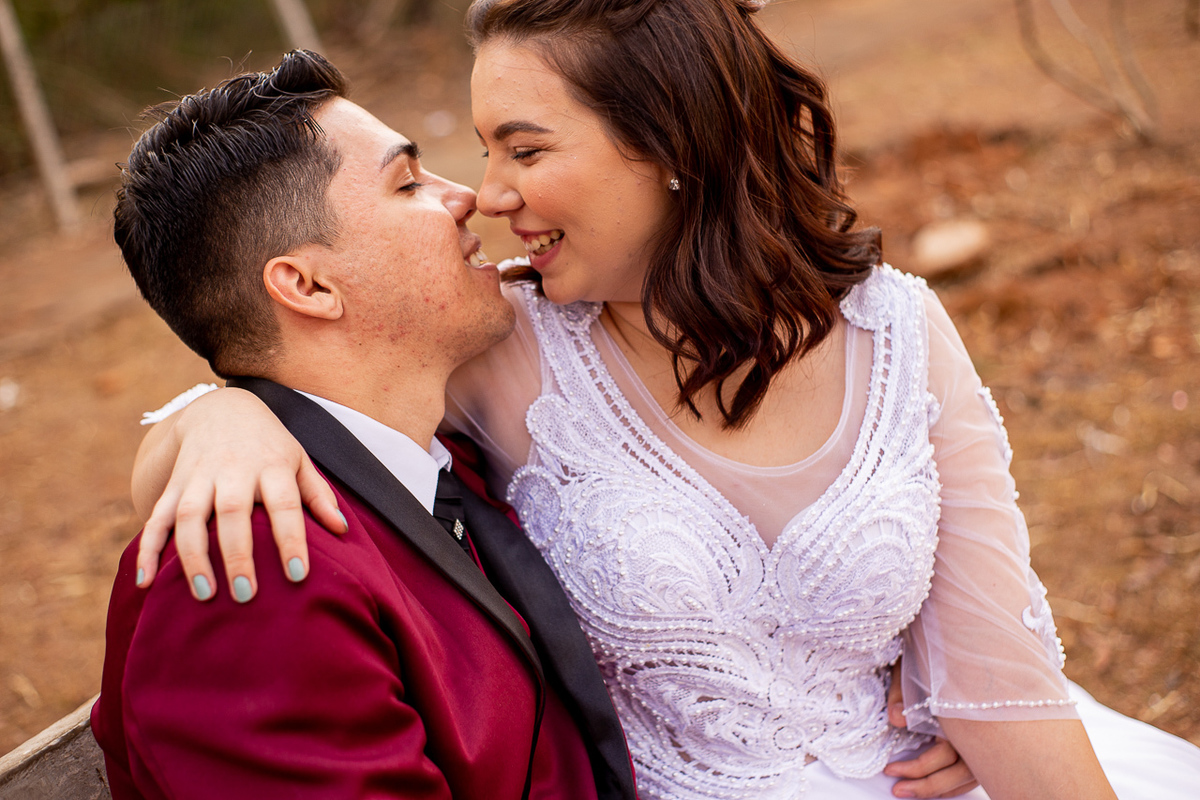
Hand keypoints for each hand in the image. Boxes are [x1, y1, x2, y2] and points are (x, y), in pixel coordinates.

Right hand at [134, 388, 346, 601]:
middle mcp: (234, 470)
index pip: (285, 504)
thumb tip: (343, 530)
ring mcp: (198, 476)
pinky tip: (145, 581)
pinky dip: (148, 548)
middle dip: (237, 554)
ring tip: (204, 595)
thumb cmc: (269, 446)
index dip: (291, 538)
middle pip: (233, 511)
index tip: (298, 574)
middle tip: (246, 595)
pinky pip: (157, 517)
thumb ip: (318, 495)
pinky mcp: (173, 484)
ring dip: (193, 556)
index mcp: (271, 465)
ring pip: (189, 515)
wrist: (222, 410)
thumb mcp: (299, 461)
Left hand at [883, 661, 979, 797]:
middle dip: (926, 786)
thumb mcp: (912, 668)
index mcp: (962, 714)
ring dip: (940, 788)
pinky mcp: (987, 737)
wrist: (960, 637)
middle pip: (959, 773)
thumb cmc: (934, 654)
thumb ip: (902, 694)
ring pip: (970, 775)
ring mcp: (987, 735)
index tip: (889, 769)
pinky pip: (977, 771)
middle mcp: (980, 728)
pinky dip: (957, 783)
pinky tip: (939, 787)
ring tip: (909, 791)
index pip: (944, 757)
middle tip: (897, 789)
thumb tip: (895, 720)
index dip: (916, 768)